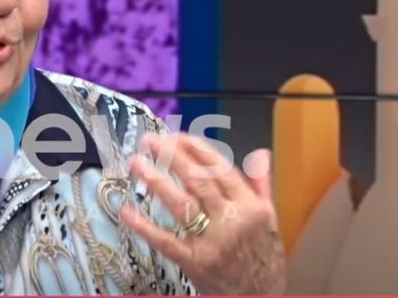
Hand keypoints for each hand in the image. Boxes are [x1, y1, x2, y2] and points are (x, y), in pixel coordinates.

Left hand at [119, 133, 285, 294]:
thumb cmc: (264, 260)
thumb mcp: (270, 221)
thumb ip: (261, 185)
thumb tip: (260, 154)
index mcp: (251, 208)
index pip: (222, 170)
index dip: (198, 150)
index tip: (178, 136)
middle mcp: (232, 221)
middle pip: (199, 182)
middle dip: (173, 157)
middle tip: (151, 141)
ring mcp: (213, 242)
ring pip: (182, 205)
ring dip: (158, 181)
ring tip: (137, 163)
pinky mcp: (195, 262)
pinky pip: (166, 241)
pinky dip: (145, 226)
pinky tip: (127, 211)